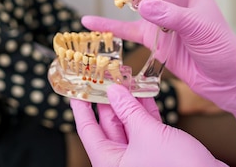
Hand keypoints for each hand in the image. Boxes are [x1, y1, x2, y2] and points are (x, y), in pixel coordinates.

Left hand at [70, 84, 227, 166]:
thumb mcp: (148, 133)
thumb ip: (129, 110)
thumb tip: (114, 91)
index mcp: (110, 163)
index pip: (88, 131)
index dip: (81, 108)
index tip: (76, 90)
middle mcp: (123, 162)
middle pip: (108, 126)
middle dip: (108, 100)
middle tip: (105, 77)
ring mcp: (141, 158)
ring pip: (129, 125)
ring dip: (128, 103)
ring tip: (124, 80)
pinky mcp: (158, 153)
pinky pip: (146, 129)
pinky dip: (145, 111)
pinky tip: (144, 93)